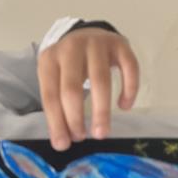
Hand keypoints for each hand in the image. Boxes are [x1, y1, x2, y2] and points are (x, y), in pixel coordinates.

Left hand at [38, 27, 139, 149]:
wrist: (86, 34)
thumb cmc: (68, 66)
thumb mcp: (55, 79)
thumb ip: (58, 106)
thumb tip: (63, 141)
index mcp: (49, 60)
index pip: (50, 95)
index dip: (56, 122)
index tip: (63, 144)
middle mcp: (71, 48)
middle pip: (72, 88)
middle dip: (76, 118)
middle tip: (82, 138)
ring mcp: (96, 43)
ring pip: (100, 80)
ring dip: (101, 110)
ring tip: (101, 132)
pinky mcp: (119, 43)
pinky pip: (129, 68)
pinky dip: (129, 89)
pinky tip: (125, 106)